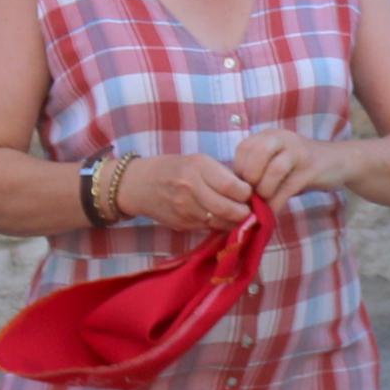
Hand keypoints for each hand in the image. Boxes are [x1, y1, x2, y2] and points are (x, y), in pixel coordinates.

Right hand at [115, 150, 256, 231]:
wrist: (139, 185)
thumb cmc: (174, 168)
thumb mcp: (197, 161)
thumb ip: (221, 174)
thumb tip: (248, 190)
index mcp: (197, 167)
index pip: (230, 185)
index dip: (245, 192)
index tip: (250, 192)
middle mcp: (190, 188)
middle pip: (227, 208)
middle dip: (244, 212)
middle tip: (250, 209)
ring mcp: (185, 209)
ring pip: (220, 222)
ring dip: (235, 222)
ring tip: (241, 216)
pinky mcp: (182, 224)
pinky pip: (209, 228)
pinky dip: (221, 226)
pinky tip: (224, 220)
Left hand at [231, 129, 338, 205]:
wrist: (340, 161)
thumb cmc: (301, 166)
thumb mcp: (277, 162)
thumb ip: (258, 172)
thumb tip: (236, 196)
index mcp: (270, 135)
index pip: (244, 148)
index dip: (238, 171)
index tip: (241, 188)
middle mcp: (283, 138)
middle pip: (256, 154)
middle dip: (250, 179)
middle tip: (252, 195)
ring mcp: (299, 152)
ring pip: (273, 170)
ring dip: (264, 191)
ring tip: (264, 202)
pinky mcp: (311, 169)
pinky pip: (289, 187)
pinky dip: (277, 203)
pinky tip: (272, 212)